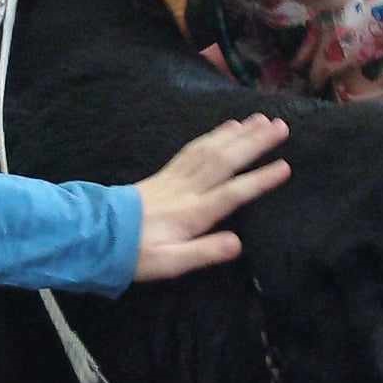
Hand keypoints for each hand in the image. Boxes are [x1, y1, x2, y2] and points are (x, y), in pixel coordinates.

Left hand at [132, 115, 290, 280]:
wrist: (96, 235)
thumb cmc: (136, 255)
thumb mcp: (169, 263)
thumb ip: (204, 252)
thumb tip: (238, 243)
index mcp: (192, 213)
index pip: (232, 193)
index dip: (259, 180)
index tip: (285, 167)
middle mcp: (187, 189)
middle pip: (225, 161)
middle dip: (255, 143)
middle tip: (281, 126)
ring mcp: (176, 177)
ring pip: (211, 149)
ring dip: (238, 133)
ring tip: (261, 119)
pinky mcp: (167, 172)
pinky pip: (194, 148)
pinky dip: (214, 134)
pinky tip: (228, 126)